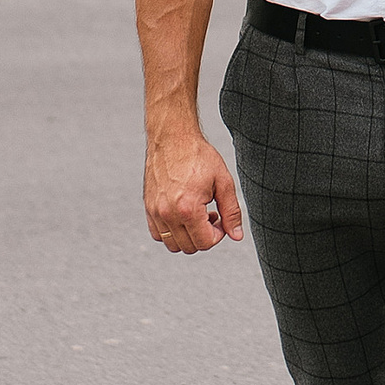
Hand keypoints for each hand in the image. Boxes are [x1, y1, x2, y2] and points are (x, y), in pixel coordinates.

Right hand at [144, 123, 243, 255]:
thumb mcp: (223, 182)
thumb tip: (236, 235)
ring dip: (187, 236)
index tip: (220, 218)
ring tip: (196, 216)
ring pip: (172, 244)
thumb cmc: (198, 155)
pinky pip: (158, 234)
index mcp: (188, 209)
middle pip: (189, 247)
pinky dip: (171, 232)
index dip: (219, 234)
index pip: (205, 243)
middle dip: (204, 236)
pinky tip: (182, 215)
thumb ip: (232, 211)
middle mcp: (168, 214)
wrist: (172, 137)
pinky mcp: (148, 207)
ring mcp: (155, 212)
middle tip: (211, 215)